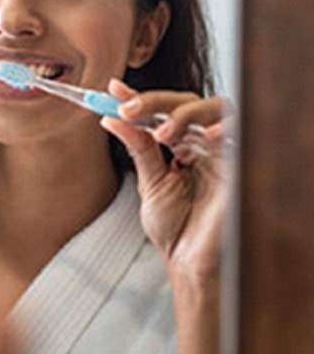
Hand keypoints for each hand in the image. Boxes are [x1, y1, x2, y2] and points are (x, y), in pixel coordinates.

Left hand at [101, 78, 232, 290]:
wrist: (190, 262)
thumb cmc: (175, 228)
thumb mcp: (150, 182)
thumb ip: (137, 148)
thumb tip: (112, 118)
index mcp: (181, 145)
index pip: (163, 111)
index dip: (140, 98)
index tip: (113, 90)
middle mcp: (203, 143)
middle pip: (187, 103)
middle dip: (156, 102)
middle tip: (128, 109)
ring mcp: (223, 152)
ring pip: (214, 108)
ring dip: (185, 114)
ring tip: (161, 132)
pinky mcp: (240, 165)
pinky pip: (239, 135)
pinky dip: (222, 129)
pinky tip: (202, 137)